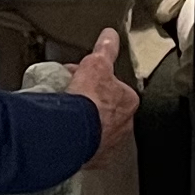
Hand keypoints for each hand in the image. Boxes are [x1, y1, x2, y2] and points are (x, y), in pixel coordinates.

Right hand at [68, 29, 136, 158]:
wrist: (72, 130)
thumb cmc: (89, 99)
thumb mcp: (96, 64)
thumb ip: (105, 50)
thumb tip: (110, 36)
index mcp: (128, 101)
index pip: (115, 88)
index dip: (97, 81)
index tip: (82, 78)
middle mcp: (124, 125)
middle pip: (107, 110)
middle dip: (92, 104)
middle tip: (72, 97)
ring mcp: (109, 144)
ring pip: (98, 129)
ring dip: (85, 123)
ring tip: (66, 117)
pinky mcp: (95, 159)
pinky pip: (87, 147)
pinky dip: (78, 141)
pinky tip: (66, 134)